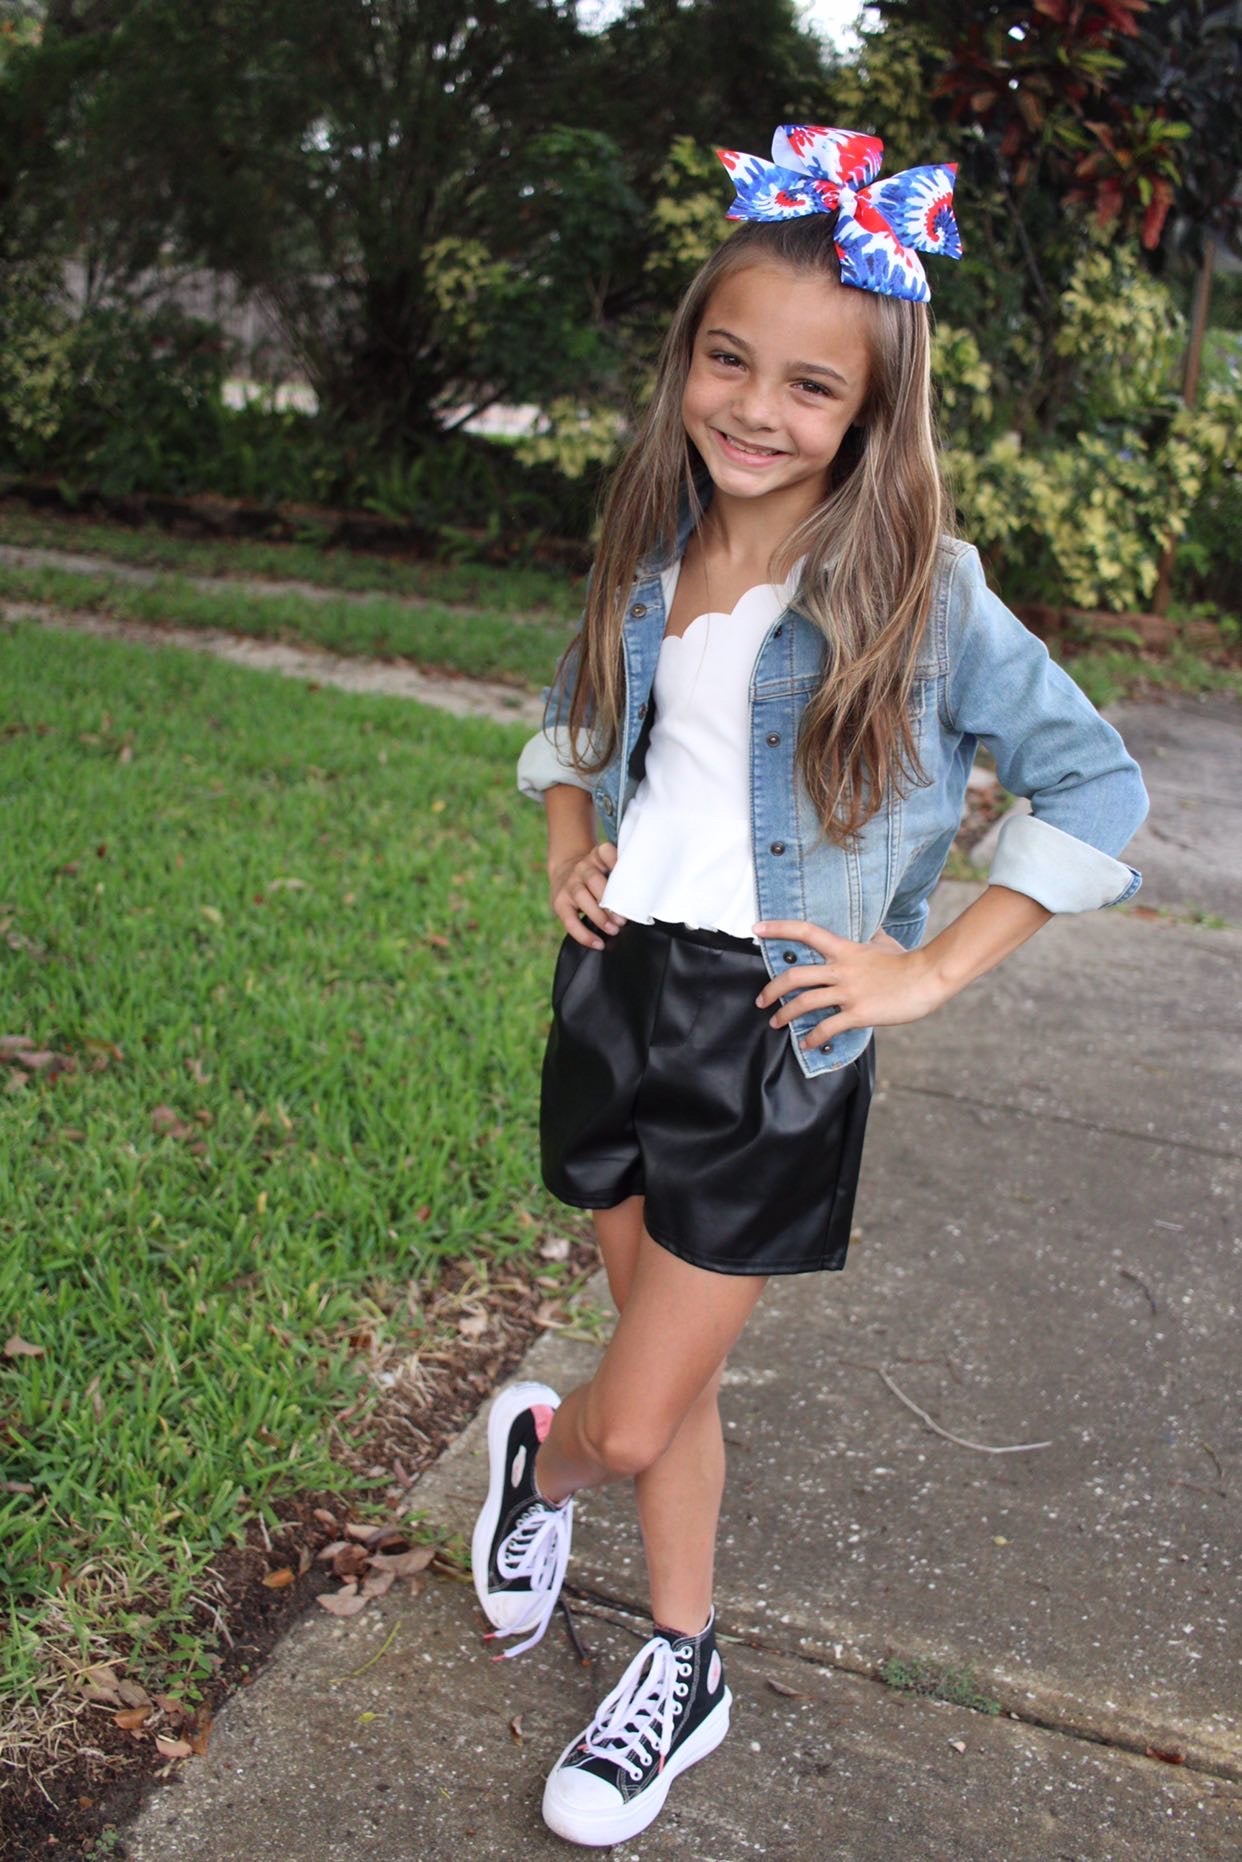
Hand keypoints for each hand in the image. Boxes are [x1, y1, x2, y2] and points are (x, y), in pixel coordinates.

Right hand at [550, 842, 626, 948]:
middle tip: (624, 918)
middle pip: (593, 879)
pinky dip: (584, 934)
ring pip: (581, 897)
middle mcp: (582, 868)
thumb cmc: (596, 876)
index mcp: (596, 857)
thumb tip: (642, 901)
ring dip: (599, 916)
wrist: (564, 873)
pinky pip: (570, 920)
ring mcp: (569, 884)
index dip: (615, 860)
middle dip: (609, 900)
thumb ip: (621, 877)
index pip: (605, 852)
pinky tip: (597, 943)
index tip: (628, 874)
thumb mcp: (606, 867)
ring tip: (613, 930)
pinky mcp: (559, 902)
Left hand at [753, 919, 945, 1051]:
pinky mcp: (858, 1013)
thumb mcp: (884, 942)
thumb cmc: (908, 961)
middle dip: (772, 990)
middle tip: (761, 1001)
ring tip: (776, 1023)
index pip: (805, 932)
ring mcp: (848, 992)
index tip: (756, 929)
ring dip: (785, 1015)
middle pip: (794, 976)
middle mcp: (841, 970)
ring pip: (804, 1003)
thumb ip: (869, 938)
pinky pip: (827, 1027)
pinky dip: (813, 1038)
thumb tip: (870, 931)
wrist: (928, 978)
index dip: (778, 928)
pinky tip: (807, 1044)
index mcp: (845, 949)